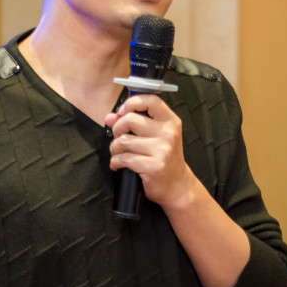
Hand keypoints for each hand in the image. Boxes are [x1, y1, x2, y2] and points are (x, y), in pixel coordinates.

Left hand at [105, 94, 195, 210]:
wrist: (177, 185)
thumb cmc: (164, 158)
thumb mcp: (154, 137)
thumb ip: (132, 124)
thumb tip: (110, 117)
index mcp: (171, 122)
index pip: (151, 100)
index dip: (132, 102)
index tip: (122, 111)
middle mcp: (168, 133)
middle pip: (130, 120)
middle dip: (117, 129)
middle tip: (119, 138)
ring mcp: (162, 150)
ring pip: (123, 141)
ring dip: (115, 149)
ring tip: (119, 154)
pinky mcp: (154, 166)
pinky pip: (123, 159)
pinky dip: (115, 162)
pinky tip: (118, 165)